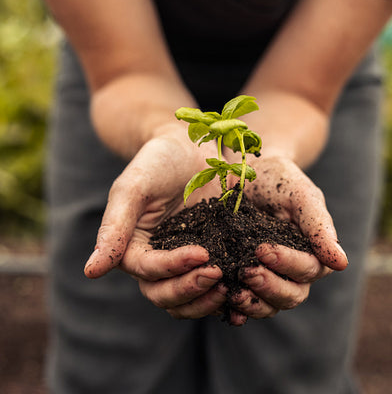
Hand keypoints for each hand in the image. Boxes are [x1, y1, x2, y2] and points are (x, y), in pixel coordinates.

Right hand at [84, 124, 226, 318]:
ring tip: (233, 286)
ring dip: (208, 300)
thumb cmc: (156, 161)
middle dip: (191, 289)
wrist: (190, 145)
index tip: (202, 254)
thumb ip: (114, 227)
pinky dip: (228, 293)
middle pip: (166, 296)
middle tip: (218, 274)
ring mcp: (186, 261)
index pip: (149, 271)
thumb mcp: (133, 187)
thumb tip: (91, 272)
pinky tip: (247, 288)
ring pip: (189, 300)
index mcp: (133, 248)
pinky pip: (216, 286)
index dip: (173, 268)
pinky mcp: (213, 255)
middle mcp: (157, 261)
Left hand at [228, 155, 347, 320]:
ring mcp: (268, 276)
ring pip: (269, 305)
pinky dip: (236, 310)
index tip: (262, 249)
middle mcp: (292, 270)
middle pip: (291, 295)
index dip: (287, 264)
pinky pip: (244, 305)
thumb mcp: (300, 194)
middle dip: (269, 287)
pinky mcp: (243, 279)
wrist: (244, 171)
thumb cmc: (278, 179)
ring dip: (253, 303)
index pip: (307, 269)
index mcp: (311, 251)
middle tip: (246, 271)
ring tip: (232, 291)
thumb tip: (341, 263)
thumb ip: (318, 225)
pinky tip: (225, 306)